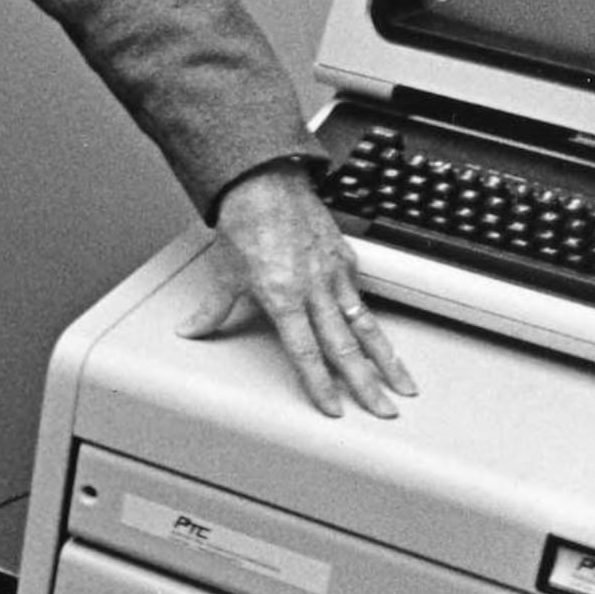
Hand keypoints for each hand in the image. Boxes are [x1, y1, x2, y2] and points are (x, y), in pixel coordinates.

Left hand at [180, 165, 417, 418]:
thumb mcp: (225, 274)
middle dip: (366, 383)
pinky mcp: (346, 260)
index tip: (333, 408)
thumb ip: (212, 310)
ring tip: (403, 385)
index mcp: (283, 298)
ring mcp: (334, 275)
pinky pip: (363, 297)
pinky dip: (375, 323)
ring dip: (387, 360)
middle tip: (384, 410)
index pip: (306, 353)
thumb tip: (191, 330)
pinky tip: (385, 342)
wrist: (265, 183)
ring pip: (366, 325)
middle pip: (345, 347)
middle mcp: (314, 290)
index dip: (319, 385)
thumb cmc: (245, 225)